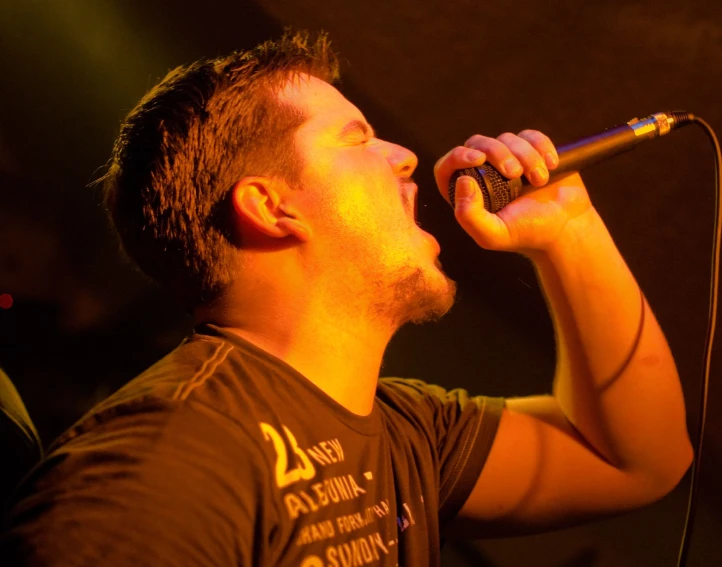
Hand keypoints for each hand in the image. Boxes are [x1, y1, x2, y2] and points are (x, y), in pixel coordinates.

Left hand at [433, 130, 595, 254]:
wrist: (565, 229)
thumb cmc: (527, 234)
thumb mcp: (493, 234)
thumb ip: (469, 215)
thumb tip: (463, 181)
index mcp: (467, 194)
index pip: (448, 166)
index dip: (458, 157)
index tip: (479, 159)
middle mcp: (484, 174)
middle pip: (478, 143)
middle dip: (498, 153)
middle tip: (516, 174)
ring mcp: (508, 160)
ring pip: (507, 138)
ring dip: (526, 156)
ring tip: (540, 180)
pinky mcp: (532, 152)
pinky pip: (530, 136)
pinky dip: (542, 146)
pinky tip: (551, 166)